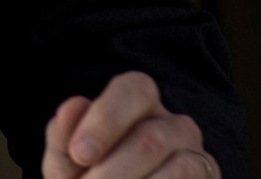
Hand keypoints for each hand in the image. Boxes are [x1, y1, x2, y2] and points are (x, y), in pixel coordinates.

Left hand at [42, 71, 216, 178]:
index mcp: (138, 104)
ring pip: (178, 167)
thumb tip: (73, 104)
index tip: (79, 154)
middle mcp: (173, 124)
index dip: (106, 119)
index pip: (134, 88)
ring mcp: (197, 155)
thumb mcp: (68, 165)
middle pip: (150, 138)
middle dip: (112, 171)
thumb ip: (63, 138)